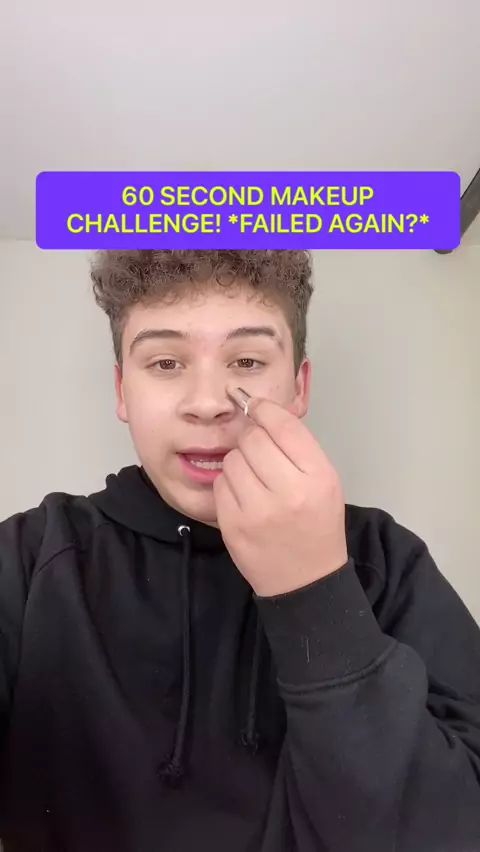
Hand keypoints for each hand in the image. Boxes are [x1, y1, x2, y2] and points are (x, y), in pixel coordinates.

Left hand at [213, 395, 347, 596]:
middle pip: (253, 439)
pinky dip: (228, 485)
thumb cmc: (317, 525)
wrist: (306, 581)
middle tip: (258, 452)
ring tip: (254, 479)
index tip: (256, 406)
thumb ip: (297, 446)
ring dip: (239, 462)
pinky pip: (220, 484)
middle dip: (252, 439)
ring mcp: (257, 511)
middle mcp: (289, 492)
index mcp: (318, 476)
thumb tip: (261, 408)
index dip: (265, 409)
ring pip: (232, 460)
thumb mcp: (324, 482)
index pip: (284, 426)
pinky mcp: (233, 525)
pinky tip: (244, 497)